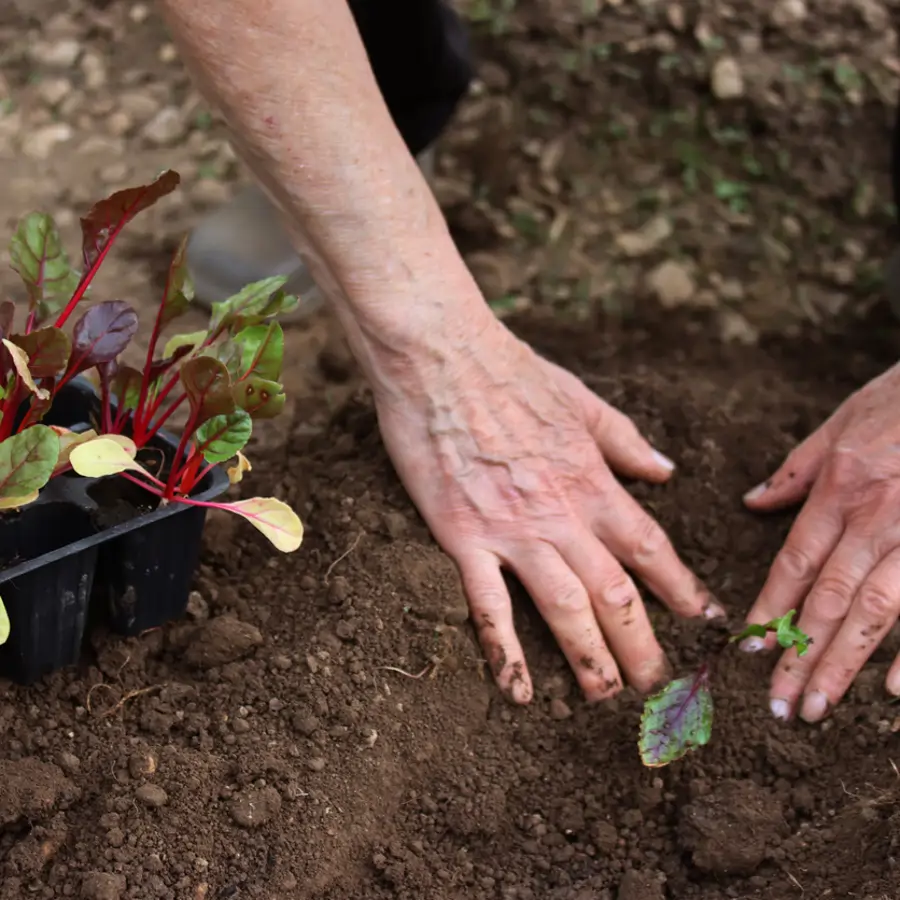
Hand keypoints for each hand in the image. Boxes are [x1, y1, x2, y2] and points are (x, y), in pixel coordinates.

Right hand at [373, 317, 720, 703]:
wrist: (442, 357)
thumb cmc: (510, 370)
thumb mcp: (581, 399)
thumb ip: (624, 441)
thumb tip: (665, 470)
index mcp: (591, 480)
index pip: (648, 547)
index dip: (680, 588)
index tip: (702, 619)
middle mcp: (562, 514)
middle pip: (615, 593)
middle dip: (643, 644)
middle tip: (660, 686)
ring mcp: (513, 530)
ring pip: (565, 608)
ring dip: (591, 659)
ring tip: (608, 698)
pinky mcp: (463, 537)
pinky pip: (488, 606)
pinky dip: (506, 653)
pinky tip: (519, 692)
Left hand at [743, 363, 899, 721]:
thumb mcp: (843, 422)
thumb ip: (799, 468)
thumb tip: (753, 500)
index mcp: (842, 488)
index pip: (795, 560)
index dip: (770, 607)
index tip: (749, 648)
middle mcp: (876, 517)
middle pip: (827, 596)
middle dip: (798, 653)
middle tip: (776, 702)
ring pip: (874, 610)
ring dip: (843, 663)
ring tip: (816, 707)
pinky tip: (894, 691)